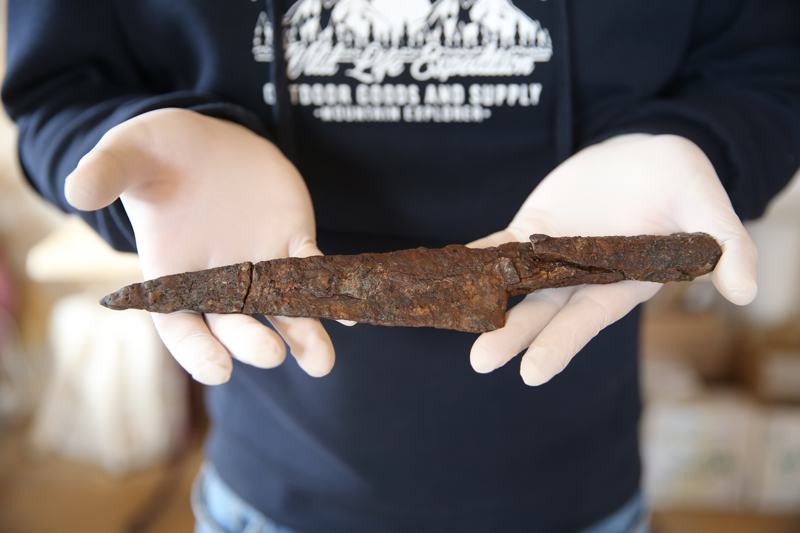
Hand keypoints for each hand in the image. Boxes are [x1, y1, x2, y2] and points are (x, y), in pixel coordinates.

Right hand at [65, 108, 334, 383]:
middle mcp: (218, 279)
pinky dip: (330, 288)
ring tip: (321, 362)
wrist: (207, 141)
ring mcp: (258, 264)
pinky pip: (314, 269)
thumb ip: (106, 172)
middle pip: (236, 323)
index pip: (180, 323)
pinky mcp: (291, 241)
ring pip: (282, 308)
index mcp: (172, 271)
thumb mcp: (129, 154)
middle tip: (272, 355)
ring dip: (304, 333)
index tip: (218, 371)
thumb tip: (75, 190)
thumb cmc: (158, 153)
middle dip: (253, 342)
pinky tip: (350, 309)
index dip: (197, 349)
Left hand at [467, 134, 756, 385]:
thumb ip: (725, 246)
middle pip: (543, 311)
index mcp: (622, 282)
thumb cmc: (680, 181)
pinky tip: (447, 273)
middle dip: (513, 335)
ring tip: (451, 322)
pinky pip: (498, 246)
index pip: (587, 319)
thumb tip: (748, 292)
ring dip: (485, 302)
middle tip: (480, 361)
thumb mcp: (707, 206)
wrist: (643, 155)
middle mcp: (582, 277)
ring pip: (514, 284)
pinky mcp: (532, 229)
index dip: (561, 344)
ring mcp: (553, 255)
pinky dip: (474, 259)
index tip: (532, 374)